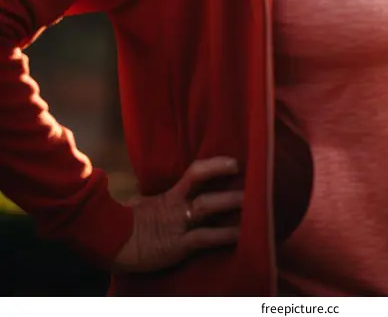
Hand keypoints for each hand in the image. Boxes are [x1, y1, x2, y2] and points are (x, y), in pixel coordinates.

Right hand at [112, 156, 242, 272]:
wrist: (112, 245)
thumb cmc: (125, 226)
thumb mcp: (141, 205)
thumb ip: (156, 198)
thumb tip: (157, 194)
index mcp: (169, 195)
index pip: (195, 172)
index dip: (215, 165)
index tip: (235, 162)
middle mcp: (176, 205)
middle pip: (204, 185)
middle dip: (227, 179)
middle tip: (255, 176)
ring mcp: (177, 224)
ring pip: (207, 206)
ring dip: (230, 202)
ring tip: (254, 201)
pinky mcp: (178, 245)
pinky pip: (205, 237)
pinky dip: (223, 235)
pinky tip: (240, 235)